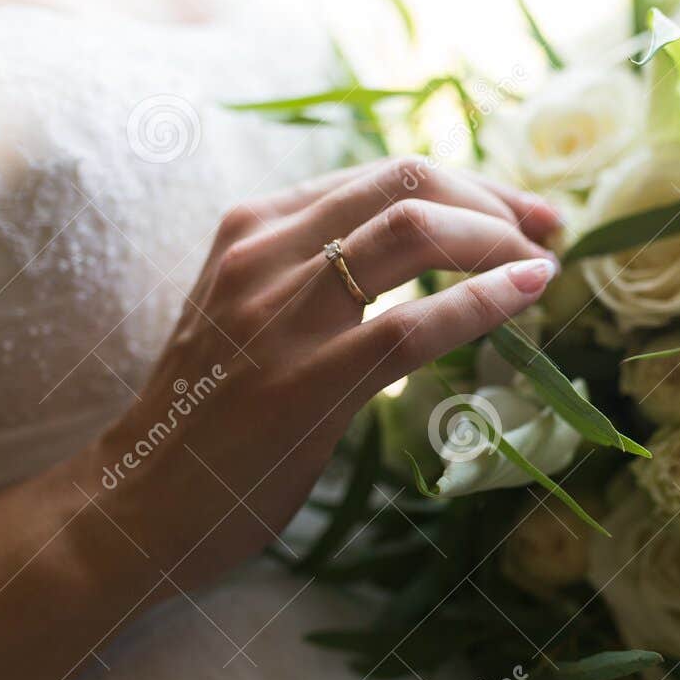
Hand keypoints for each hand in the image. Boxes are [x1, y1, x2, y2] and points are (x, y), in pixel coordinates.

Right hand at [84, 157, 560, 591]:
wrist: (132, 504)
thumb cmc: (206, 417)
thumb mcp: (252, 313)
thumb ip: (317, 275)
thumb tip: (423, 255)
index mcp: (254, 227)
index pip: (384, 174)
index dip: (469, 185)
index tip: (520, 210)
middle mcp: (264, 250)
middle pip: (408, 182)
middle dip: (494, 199)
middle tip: (547, 228)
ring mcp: (281, 311)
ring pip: (415, 231)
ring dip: (497, 239)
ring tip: (540, 264)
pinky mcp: (305, 379)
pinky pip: (413, 322)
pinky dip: (484, 300)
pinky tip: (528, 295)